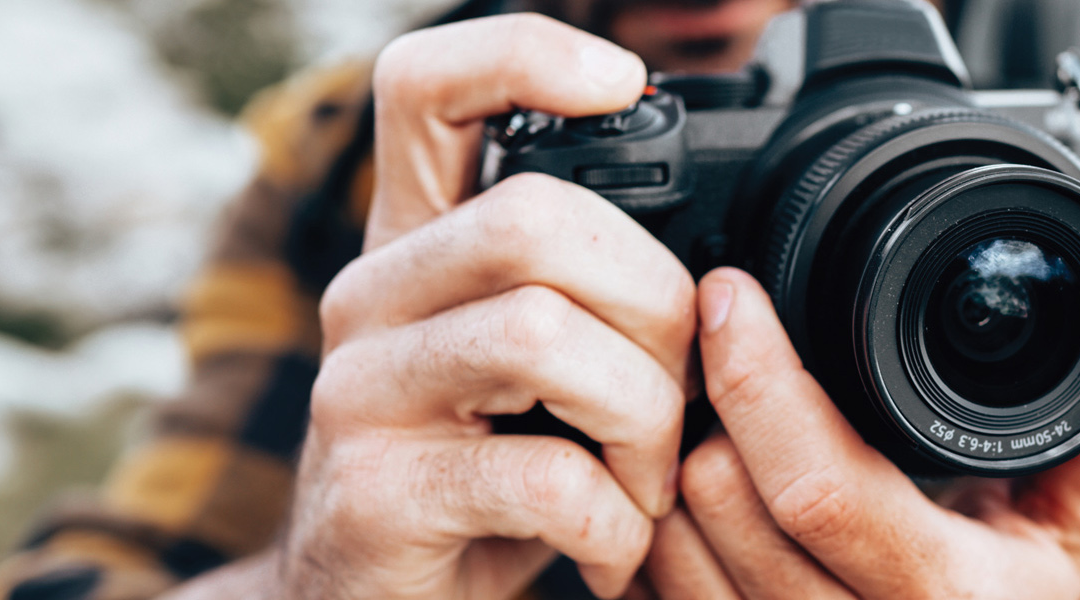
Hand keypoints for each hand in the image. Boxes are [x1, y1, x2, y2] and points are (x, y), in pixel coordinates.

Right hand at [278, 14, 692, 599]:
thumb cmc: (481, 475)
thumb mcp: (528, 367)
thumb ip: (583, 291)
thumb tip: (720, 276)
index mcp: (418, 243)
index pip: (427, 87)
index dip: (524, 56)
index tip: (623, 82)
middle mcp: (371, 296)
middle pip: (536, 220)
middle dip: (655, 307)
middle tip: (680, 392)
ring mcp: (359, 393)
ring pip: (543, 335)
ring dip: (644, 420)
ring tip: (648, 480)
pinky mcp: (376, 495)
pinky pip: (544, 478)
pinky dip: (615, 522)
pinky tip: (614, 545)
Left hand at [643, 268, 1079, 598]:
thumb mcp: (1075, 528)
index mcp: (940, 596)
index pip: (815, 485)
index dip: (759, 378)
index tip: (733, 294)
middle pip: (720, 502)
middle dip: (710, 405)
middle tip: (718, 334)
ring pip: (671, 548)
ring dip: (673, 464)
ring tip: (705, 408)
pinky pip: (653, 596)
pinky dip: (655, 532)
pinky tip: (692, 488)